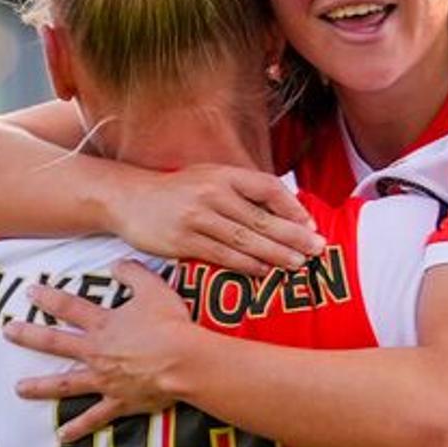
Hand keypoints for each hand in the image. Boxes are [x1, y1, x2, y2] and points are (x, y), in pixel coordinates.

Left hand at [14, 262, 204, 441]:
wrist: (184, 361)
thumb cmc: (170, 325)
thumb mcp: (153, 289)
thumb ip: (132, 273)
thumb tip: (117, 264)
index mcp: (104, 325)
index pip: (69, 307)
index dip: (48, 298)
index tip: (29, 293)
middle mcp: (97, 352)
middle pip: (56, 343)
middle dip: (29, 336)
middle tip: (7, 333)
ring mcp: (104, 379)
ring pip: (65, 383)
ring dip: (40, 386)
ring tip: (19, 389)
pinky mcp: (118, 401)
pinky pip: (94, 417)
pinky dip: (79, 428)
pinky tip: (62, 437)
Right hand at [105, 164, 324, 275]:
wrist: (129, 199)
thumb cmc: (176, 192)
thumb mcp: (208, 178)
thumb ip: (240, 190)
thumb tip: (281, 210)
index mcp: (223, 174)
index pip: (267, 188)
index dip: (291, 207)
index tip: (310, 224)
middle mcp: (212, 193)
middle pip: (261, 218)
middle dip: (293, 236)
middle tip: (318, 249)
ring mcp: (197, 218)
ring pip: (245, 239)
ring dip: (275, 254)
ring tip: (299, 264)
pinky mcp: (184, 241)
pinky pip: (222, 255)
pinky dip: (246, 265)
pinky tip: (264, 271)